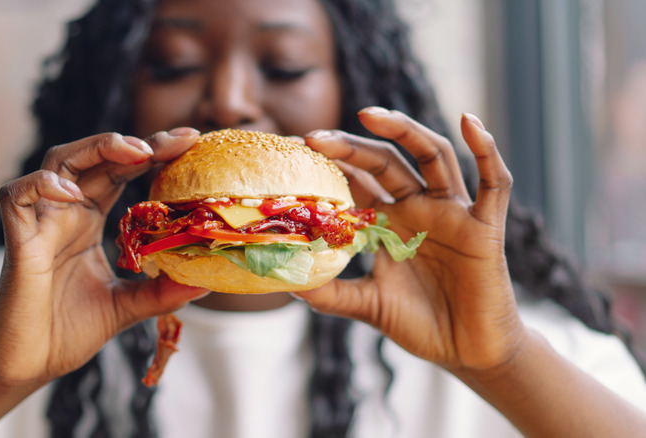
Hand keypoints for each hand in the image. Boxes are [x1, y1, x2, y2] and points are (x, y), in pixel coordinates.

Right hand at [0, 128, 208, 387]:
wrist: (27, 366)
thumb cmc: (68, 332)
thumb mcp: (128, 306)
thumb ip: (162, 291)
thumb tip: (208, 281)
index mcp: (89, 221)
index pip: (121, 172)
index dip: (152, 153)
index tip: (190, 141)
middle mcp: (66, 213)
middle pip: (96, 157)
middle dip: (136, 143)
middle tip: (176, 140)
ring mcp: (41, 222)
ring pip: (58, 162)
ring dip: (96, 148)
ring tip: (136, 152)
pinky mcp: (18, 240)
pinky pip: (17, 196)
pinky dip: (42, 185)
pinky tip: (74, 193)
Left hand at [294, 108, 525, 371]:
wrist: (468, 351)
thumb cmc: (421, 323)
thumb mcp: (368, 305)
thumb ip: (331, 294)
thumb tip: (287, 283)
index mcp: (389, 221)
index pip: (357, 180)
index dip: (330, 164)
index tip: (294, 152)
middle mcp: (419, 207)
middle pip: (386, 161)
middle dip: (352, 146)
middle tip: (315, 138)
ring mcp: (452, 212)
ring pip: (433, 155)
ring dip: (405, 131)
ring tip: (370, 116)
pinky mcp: (485, 226)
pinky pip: (494, 182)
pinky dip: (486, 150)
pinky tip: (469, 121)